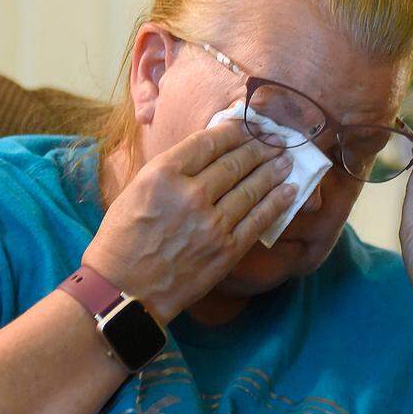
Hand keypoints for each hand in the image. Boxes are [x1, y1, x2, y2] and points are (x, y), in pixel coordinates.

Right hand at [82, 121, 296, 324]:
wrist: (124, 289)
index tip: (247, 124)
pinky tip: (290, 191)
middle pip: (235, 162)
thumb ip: (171, 170)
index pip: (208, 142)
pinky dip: (277, 202)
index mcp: (163, 174)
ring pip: (252, 188)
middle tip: (276, 139)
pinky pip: (259, 219)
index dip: (233, 130)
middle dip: (260, 147)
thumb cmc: (122, 239)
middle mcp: (191, 194)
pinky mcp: (227, 249)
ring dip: (273, 171)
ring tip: (286, 160)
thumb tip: (205, 152)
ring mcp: (212, 223)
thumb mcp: (136, 190)